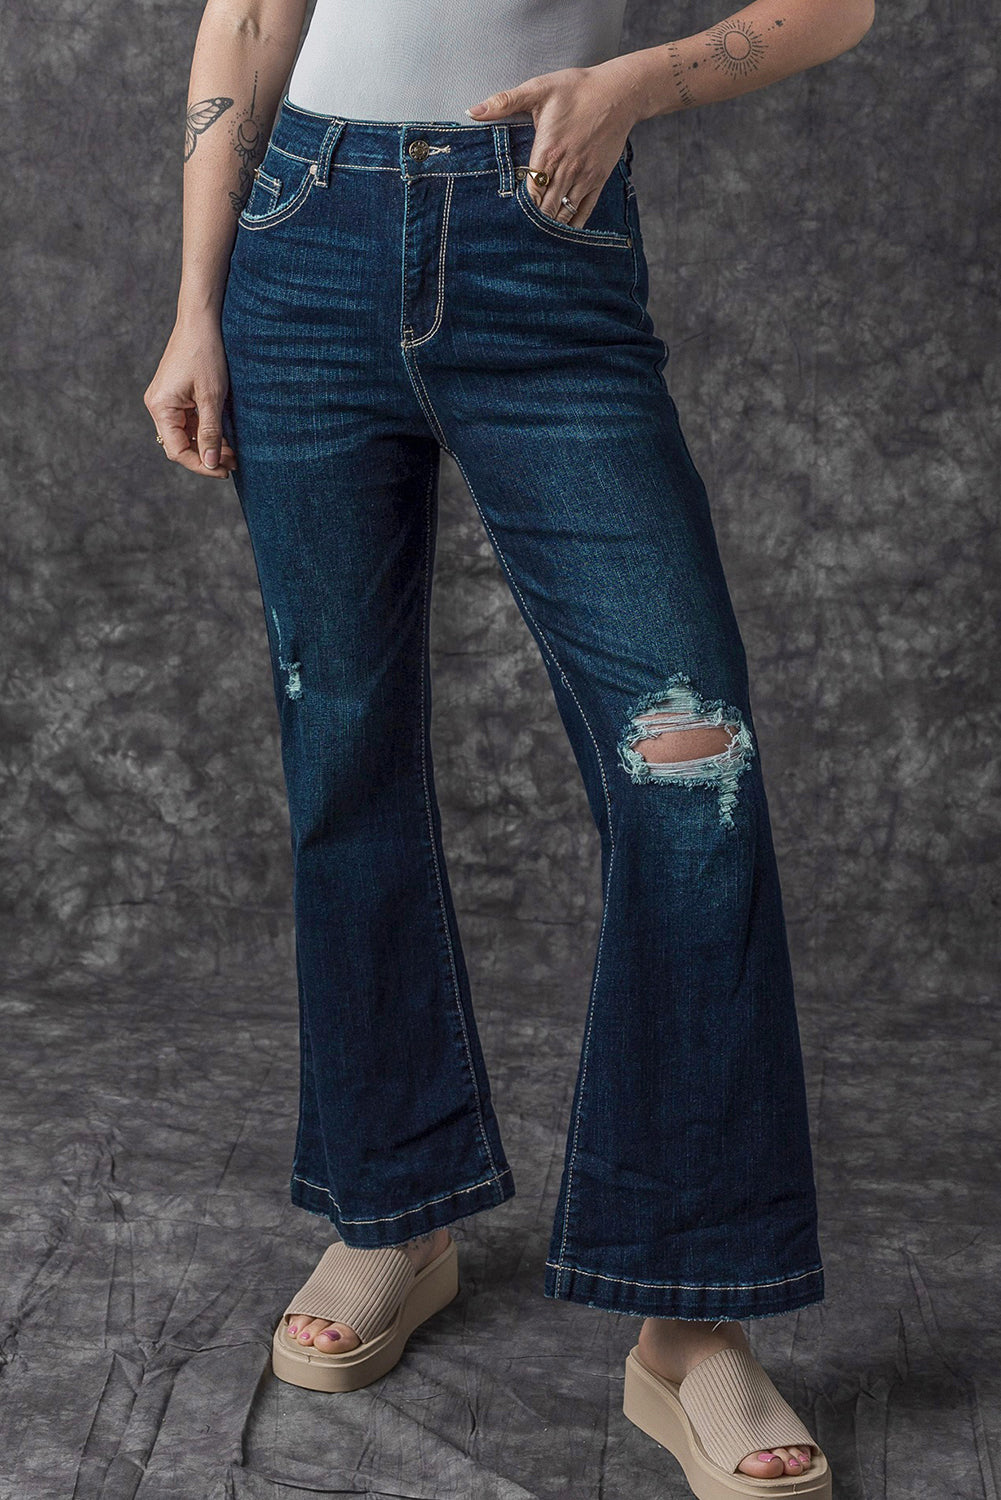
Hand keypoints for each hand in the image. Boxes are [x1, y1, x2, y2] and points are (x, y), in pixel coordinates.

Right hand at [144, 314, 237, 478]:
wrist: (201, 320)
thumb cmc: (206, 354)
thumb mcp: (212, 397)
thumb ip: (210, 432)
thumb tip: (211, 463)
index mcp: (161, 407)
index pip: (177, 450)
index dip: (200, 465)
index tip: (224, 471)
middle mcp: (158, 405)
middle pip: (180, 445)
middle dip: (207, 456)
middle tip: (234, 463)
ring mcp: (166, 400)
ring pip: (185, 434)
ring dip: (208, 444)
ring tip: (233, 451)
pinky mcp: (175, 395)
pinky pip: (188, 421)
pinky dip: (205, 430)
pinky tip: (224, 434)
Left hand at [466, 57, 642, 227]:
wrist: (619, 92)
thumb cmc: (578, 89)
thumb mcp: (539, 89)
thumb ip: (504, 101)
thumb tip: (472, 111)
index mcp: (548, 150)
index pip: (529, 191)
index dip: (519, 207)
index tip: (508, 217)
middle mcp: (566, 168)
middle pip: (546, 207)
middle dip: (533, 222)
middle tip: (518, 236)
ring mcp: (584, 176)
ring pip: (564, 212)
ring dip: (551, 226)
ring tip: (536, 239)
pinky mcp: (599, 179)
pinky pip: (584, 210)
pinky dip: (573, 224)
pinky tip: (562, 233)